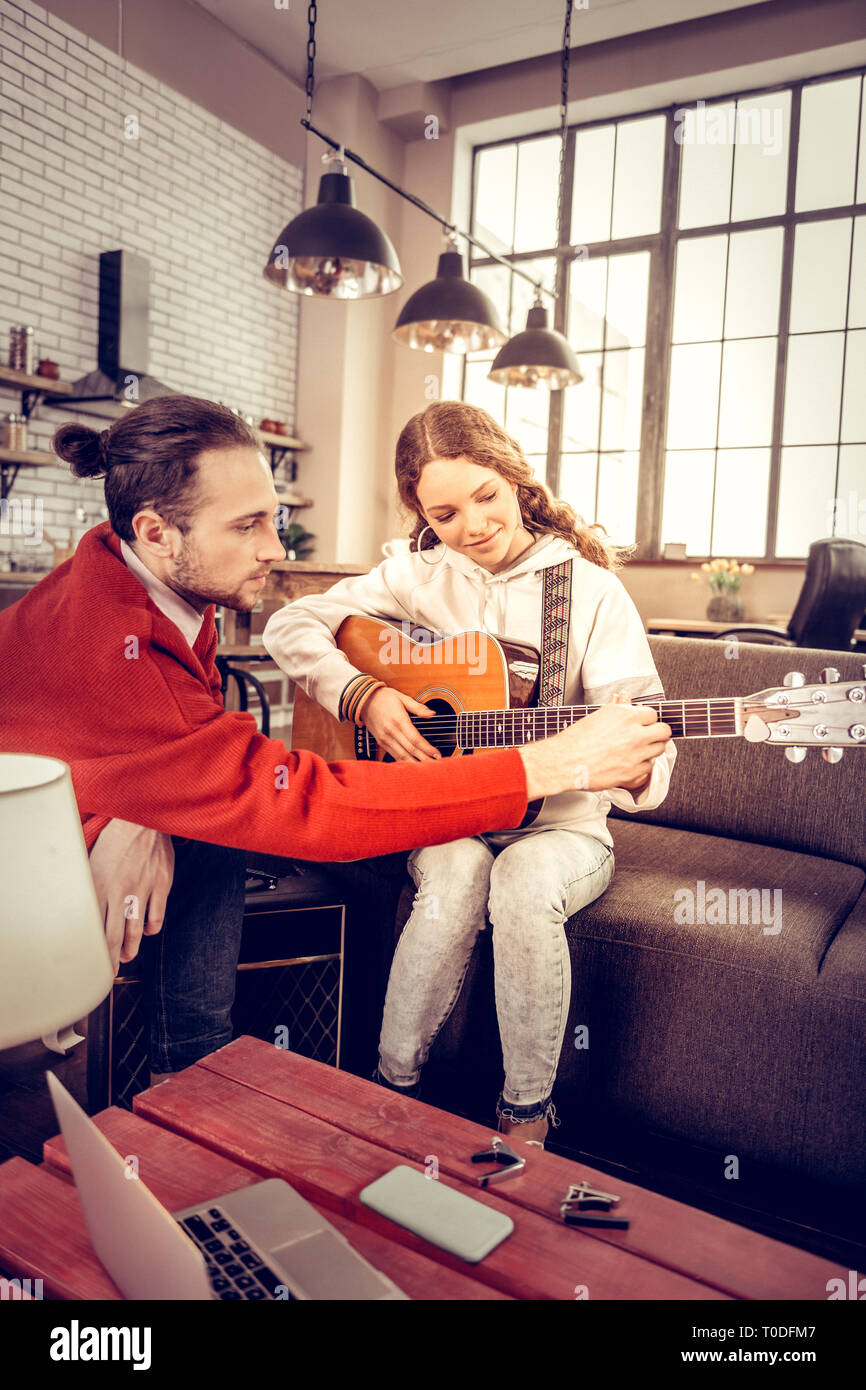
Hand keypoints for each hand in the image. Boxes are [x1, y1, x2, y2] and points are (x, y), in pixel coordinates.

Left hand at [88, 820, 174, 973]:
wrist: (144, 817)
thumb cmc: (115, 836)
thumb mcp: (93, 859)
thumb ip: (90, 885)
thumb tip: (84, 908)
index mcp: (100, 885)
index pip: (95, 928)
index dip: (96, 952)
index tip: (95, 965)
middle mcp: (121, 891)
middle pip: (114, 935)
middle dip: (111, 958)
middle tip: (109, 972)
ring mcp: (143, 889)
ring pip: (136, 929)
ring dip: (131, 947)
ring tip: (127, 956)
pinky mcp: (161, 884)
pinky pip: (157, 914)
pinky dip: (152, 927)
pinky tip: (148, 931)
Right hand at [359, 686, 441, 761]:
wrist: (364, 700)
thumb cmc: (384, 697)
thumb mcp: (402, 697)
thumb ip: (418, 707)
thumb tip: (432, 713)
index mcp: (398, 720)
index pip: (415, 739)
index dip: (427, 748)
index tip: (437, 753)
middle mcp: (391, 732)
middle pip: (410, 750)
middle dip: (424, 758)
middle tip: (436, 763)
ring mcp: (385, 738)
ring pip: (402, 755)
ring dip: (415, 763)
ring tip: (427, 767)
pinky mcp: (381, 742)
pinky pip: (394, 755)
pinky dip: (404, 761)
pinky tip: (412, 764)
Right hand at [519, 702, 672, 799]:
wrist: (565, 762)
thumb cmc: (576, 740)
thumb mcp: (599, 716)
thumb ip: (619, 713)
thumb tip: (630, 710)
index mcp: (625, 715)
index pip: (653, 714)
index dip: (648, 719)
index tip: (644, 723)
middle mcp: (634, 733)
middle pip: (664, 731)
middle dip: (658, 732)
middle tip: (650, 735)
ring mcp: (636, 754)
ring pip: (660, 749)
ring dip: (652, 748)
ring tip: (640, 749)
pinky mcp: (633, 772)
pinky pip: (649, 767)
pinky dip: (643, 764)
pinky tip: (632, 762)